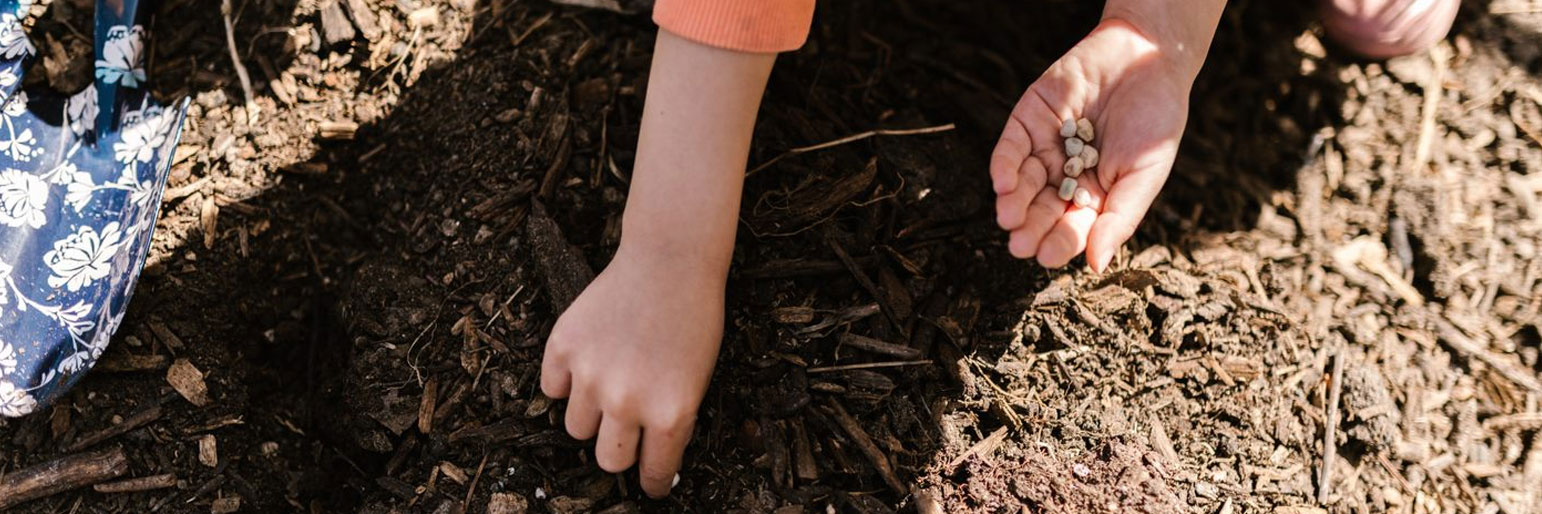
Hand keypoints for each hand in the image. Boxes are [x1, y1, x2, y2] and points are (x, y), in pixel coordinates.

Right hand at [539, 247, 724, 497]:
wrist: (670, 261)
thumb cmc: (693, 318)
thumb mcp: (697, 380)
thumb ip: (671, 420)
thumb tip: (648, 458)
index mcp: (669, 414)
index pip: (653, 473)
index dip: (653, 482)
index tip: (652, 484)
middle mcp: (627, 401)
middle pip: (608, 460)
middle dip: (620, 450)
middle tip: (628, 427)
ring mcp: (591, 375)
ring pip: (576, 428)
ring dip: (591, 415)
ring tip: (609, 384)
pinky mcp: (563, 348)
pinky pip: (552, 388)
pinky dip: (565, 381)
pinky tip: (587, 361)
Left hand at [989, 18, 1197, 271]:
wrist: (1148, 57)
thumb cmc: (1156, 120)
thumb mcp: (1144, 174)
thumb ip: (1119, 218)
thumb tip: (1096, 265)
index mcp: (1095, 196)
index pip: (1071, 227)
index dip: (1058, 242)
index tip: (1046, 256)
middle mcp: (1066, 176)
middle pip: (1042, 209)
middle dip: (1030, 227)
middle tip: (1019, 245)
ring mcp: (1046, 148)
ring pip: (1022, 183)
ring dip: (1013, 202)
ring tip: (1008, 217)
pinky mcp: (1029, 119)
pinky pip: (1011, 147)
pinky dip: (1004, 166)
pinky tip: (1003, 184)